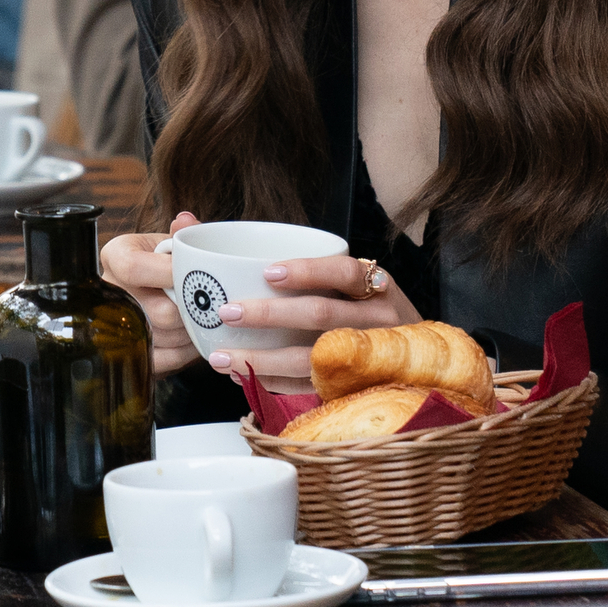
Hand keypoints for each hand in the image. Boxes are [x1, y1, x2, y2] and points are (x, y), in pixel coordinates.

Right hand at [100, 215, 202, 374]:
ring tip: (206, 318)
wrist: (153, 288)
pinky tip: (194, 337)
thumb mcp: (173, 242)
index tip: (195, 274)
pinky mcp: (131, 353)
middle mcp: (109, 291)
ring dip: (193, 331)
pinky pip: (163, 359)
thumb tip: (187, 222)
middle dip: (193, 309)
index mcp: (116, 256)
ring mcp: (114, 326)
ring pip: (165, 337)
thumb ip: (186, 234)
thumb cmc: (166, 262)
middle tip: (212, 302)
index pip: (133, 267)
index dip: (169, 273)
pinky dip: (186, 351)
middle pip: (159, 311)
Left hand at [187, 251, 413, 388]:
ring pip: (311, 358)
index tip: (268, 272)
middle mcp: (379, 319)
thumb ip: (291, 261)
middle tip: (228, 312)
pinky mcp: (358, 388)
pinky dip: (275, 383)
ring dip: (261, 358)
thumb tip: (188, 218)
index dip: (308, 271)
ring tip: (220, 358)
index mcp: (376, 284)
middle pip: (322, 315)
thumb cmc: (360, 309)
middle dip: (270, 316)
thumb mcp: (346, 283)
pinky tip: (243, 377)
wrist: (419, 364)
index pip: (344, 272)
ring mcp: (371, 357)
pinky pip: (311, 387)